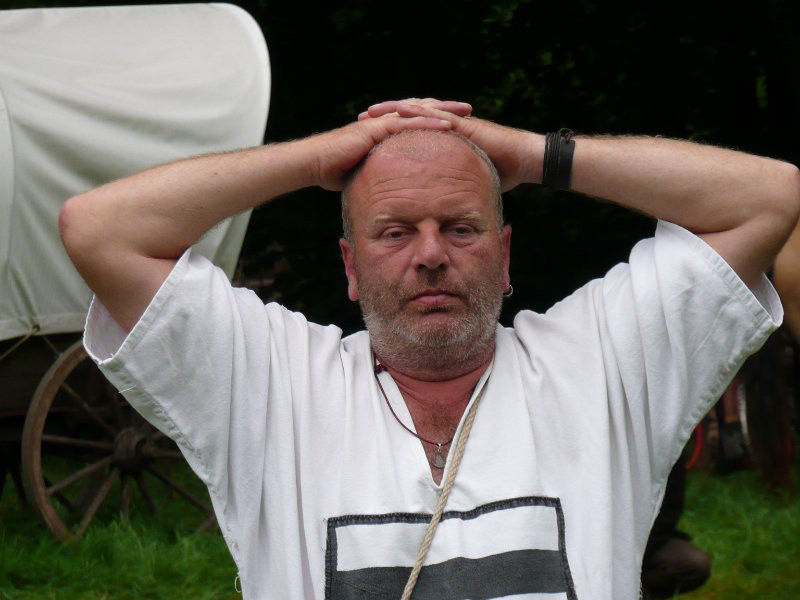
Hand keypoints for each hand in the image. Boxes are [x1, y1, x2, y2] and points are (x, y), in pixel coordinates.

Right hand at [308, 112, 452, 190]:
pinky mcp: (377, 127)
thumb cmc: (335, 172)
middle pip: (422, 111)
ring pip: (419, 112)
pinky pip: (407, 123)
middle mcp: (385, 122)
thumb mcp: (366, 173)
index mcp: (385, 131)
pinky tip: (448, 126)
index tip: (459, 124)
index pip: (416, 122)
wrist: (315, 164)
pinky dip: (428, 124)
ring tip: (465, 114)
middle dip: (446, 110)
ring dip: (443, 112)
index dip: (437, 122)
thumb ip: (381, 176)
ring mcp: (381, 122)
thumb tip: (391, 192)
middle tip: (470, 111)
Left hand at [359, 98, 543, 190]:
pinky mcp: (463, 123)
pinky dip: (417, 112)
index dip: (390, 132)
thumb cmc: (501, 171)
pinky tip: (399, 110)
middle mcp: (445, 127)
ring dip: (393, 110)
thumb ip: (452, 187)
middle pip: (409, 117)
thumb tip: (439, 206)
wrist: (524, 160)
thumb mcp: (467, 180)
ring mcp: (454, 122)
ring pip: (417, 111)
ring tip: (371, 112)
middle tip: (361, 119)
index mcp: (443, 139)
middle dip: (384, 117)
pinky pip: (436, 115)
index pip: (411, 131)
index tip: (368, 135)